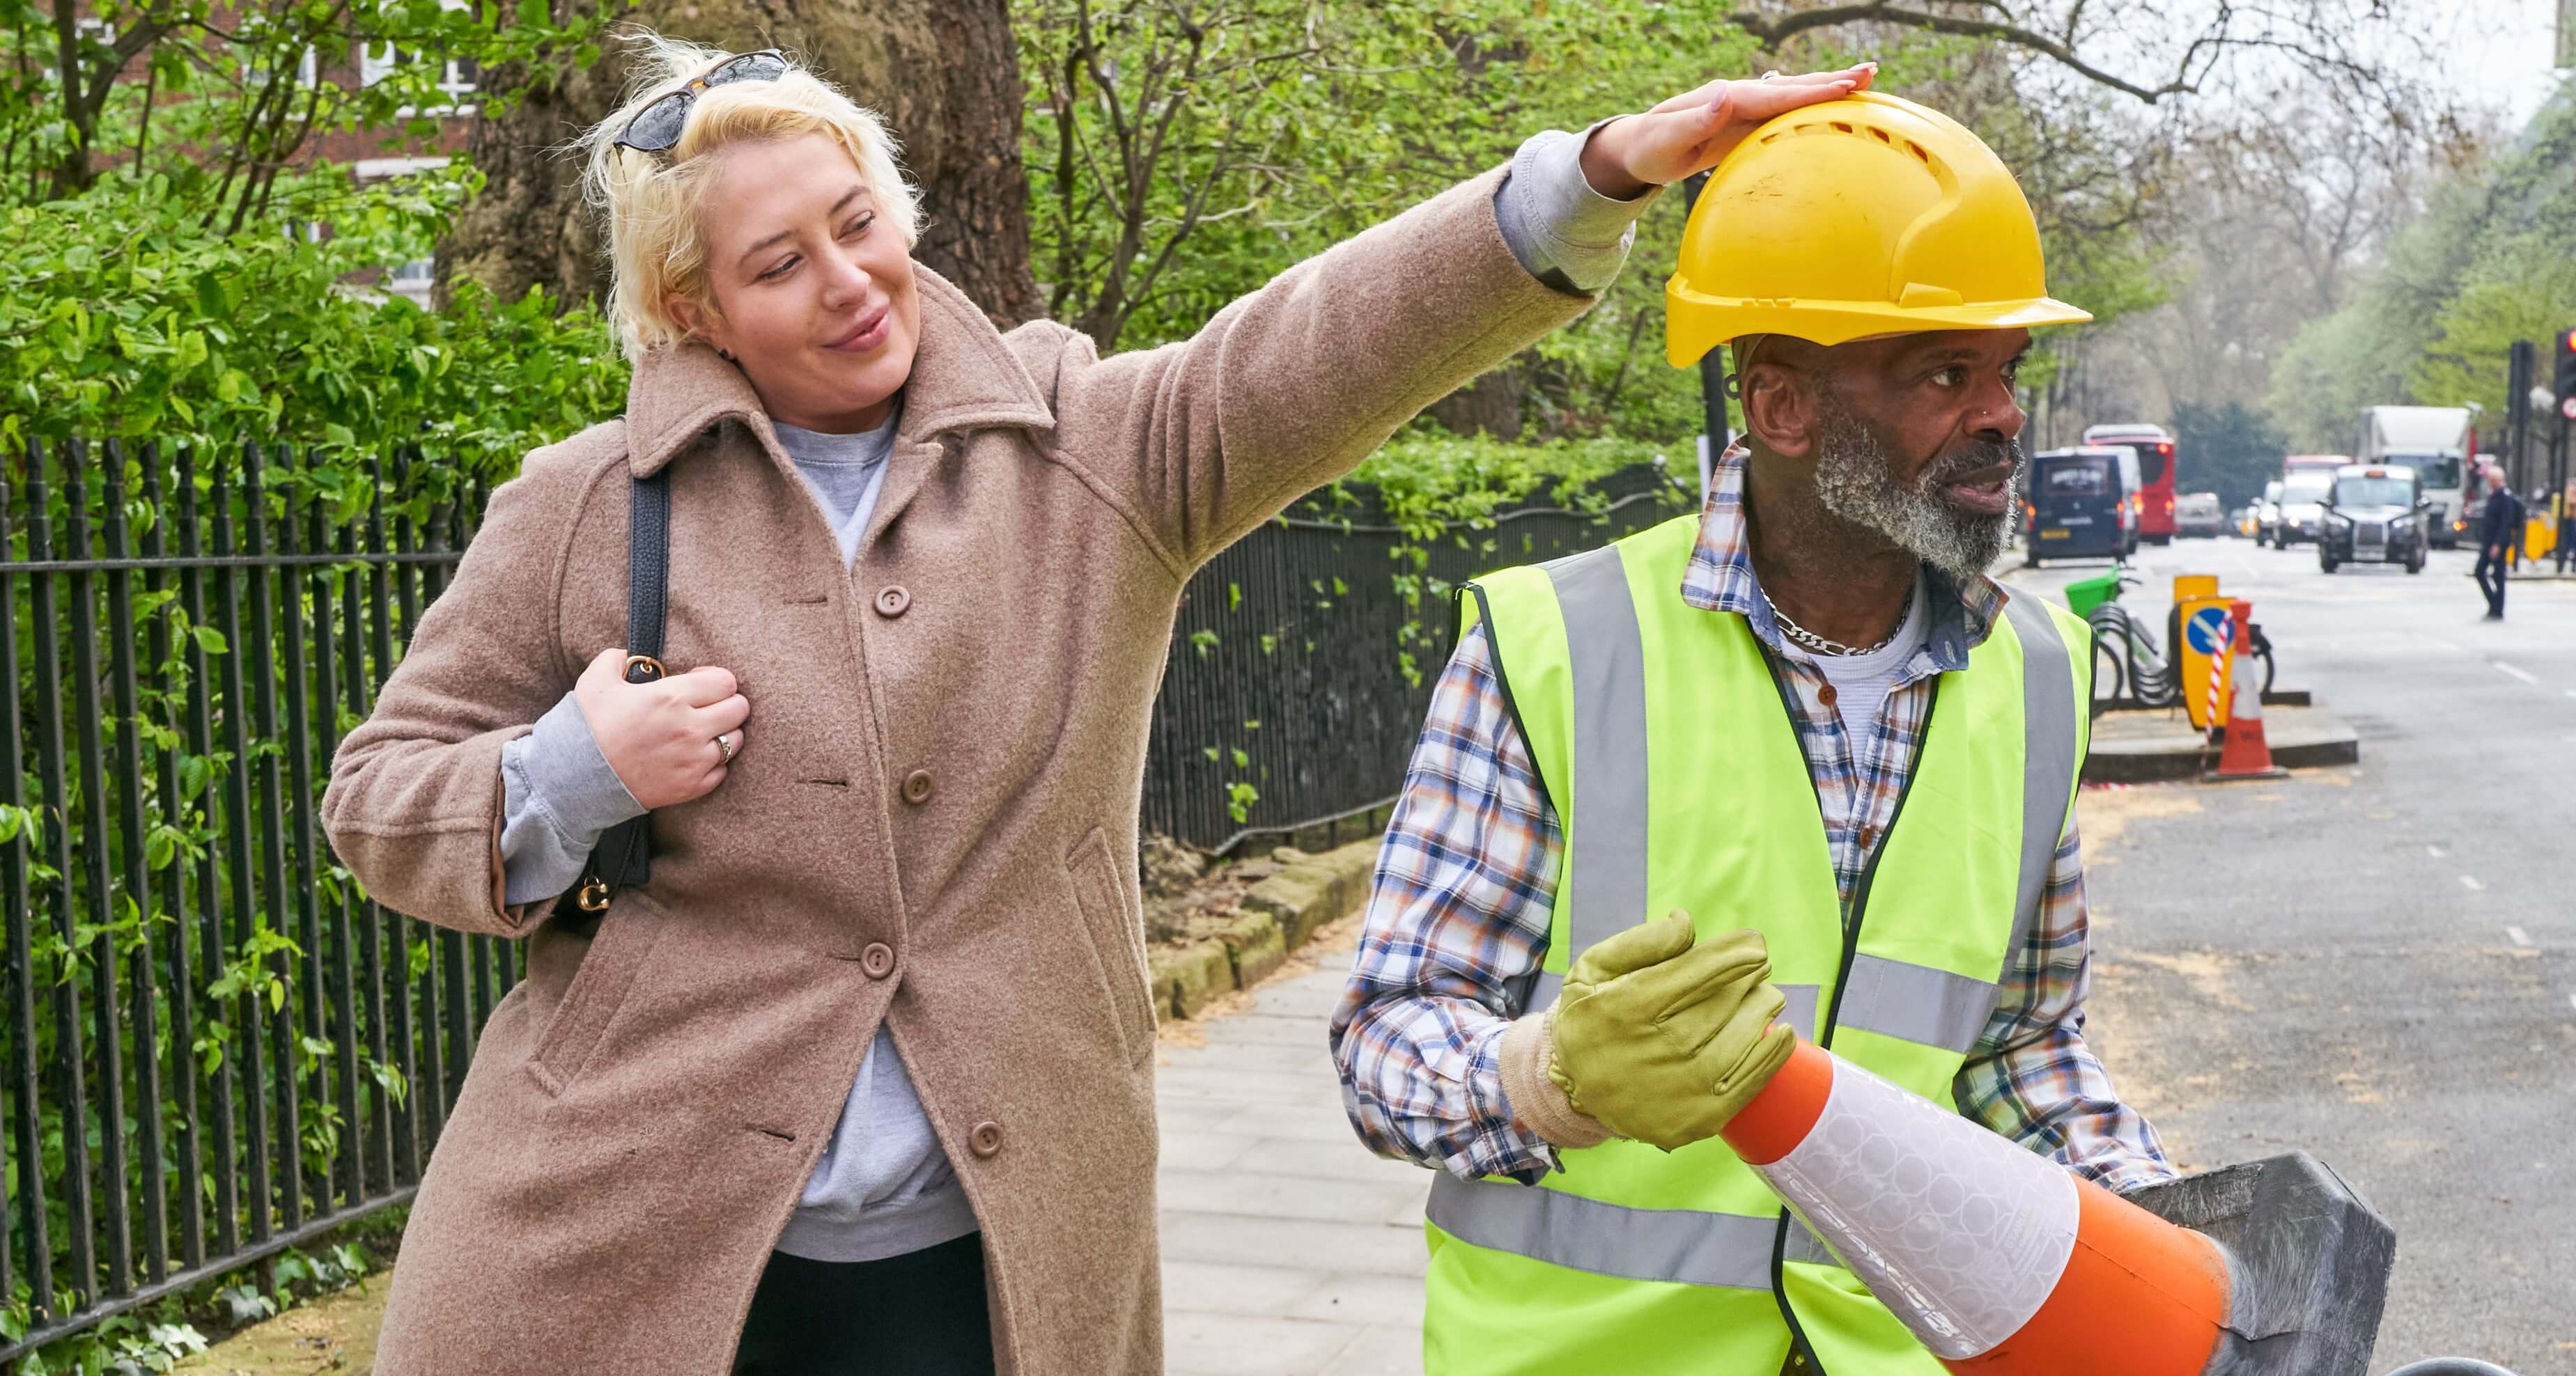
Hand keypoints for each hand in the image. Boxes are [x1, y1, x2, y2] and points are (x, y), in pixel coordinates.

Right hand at [573, 647, 749, 809]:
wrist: (577, 778)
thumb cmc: (588, 727)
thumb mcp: (596, 681)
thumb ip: (616, 658)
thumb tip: (629, 655)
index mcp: (671, 697)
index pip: (726, 681)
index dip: (716, 679)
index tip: (701, 682)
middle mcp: (690, 728)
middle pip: (740, 708)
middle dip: (727, 702)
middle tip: (708, 706)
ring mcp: (694, 760)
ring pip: (737, 740)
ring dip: (724, 732)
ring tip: (703, 731)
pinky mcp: (692, 786)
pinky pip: (723, 770)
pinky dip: (714, 762)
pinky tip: (694, 756)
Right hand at [1545, 912, 1796, 1151]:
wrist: (1576, 1093)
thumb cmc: (1593, 1021)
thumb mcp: (1592, 972)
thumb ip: (1638, 944)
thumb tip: (1687, 922)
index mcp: (1625, 1009)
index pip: (1694, 972)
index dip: (1731, 953)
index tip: (1755, 943)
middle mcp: (1655, 1050)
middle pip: (1721, 1002)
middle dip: (1748, 978)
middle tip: (1759, 965)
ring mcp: (1681, 1088)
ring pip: (1741, 1037)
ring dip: (1762, 1009)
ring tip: (1768, 994)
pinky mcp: (1700, 1117)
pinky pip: (1750, 1080)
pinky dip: (1773, 1054)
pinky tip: (1783, 1032)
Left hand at [1578, 62, 1877, 198]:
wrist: (1637, 148)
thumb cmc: (1649, 147)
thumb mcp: (1666, 139)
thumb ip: (1694, 120)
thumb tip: (1724, 95)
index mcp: (1725, 99)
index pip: (1774, 95)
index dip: (1809, 92)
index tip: (1843, 87)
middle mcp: (1739, 97)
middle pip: (1791, 86)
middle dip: (1830, 80)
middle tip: (1870, 72)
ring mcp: (1745, 108)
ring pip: (1793, 95)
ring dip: (1828, 88)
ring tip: (1864, 80)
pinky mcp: (1746, 122)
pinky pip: (1785, 112)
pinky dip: (1812, 105)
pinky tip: (1835, 104)